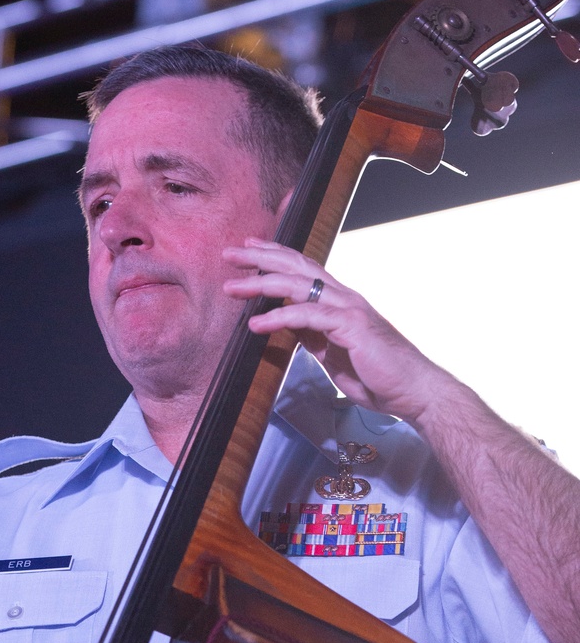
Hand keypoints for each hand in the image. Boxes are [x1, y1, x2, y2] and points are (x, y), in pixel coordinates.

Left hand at [222, 238, 450, 425]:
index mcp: (340, 301)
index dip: (275, 256)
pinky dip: (280, 317)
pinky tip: (256, 325)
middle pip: (296, 267)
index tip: (248, 250)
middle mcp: (344, 297)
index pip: (303, 268)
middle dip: (261, 258)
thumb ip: (312, 334)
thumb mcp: (332, 352)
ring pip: (298, 285)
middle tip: (229, 254)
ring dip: (261, 284)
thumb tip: (287, 323)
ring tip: (232, 288)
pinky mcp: (351, 326)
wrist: (413, 391)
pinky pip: (308, 316)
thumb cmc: (377, 375)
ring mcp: (349, 308)